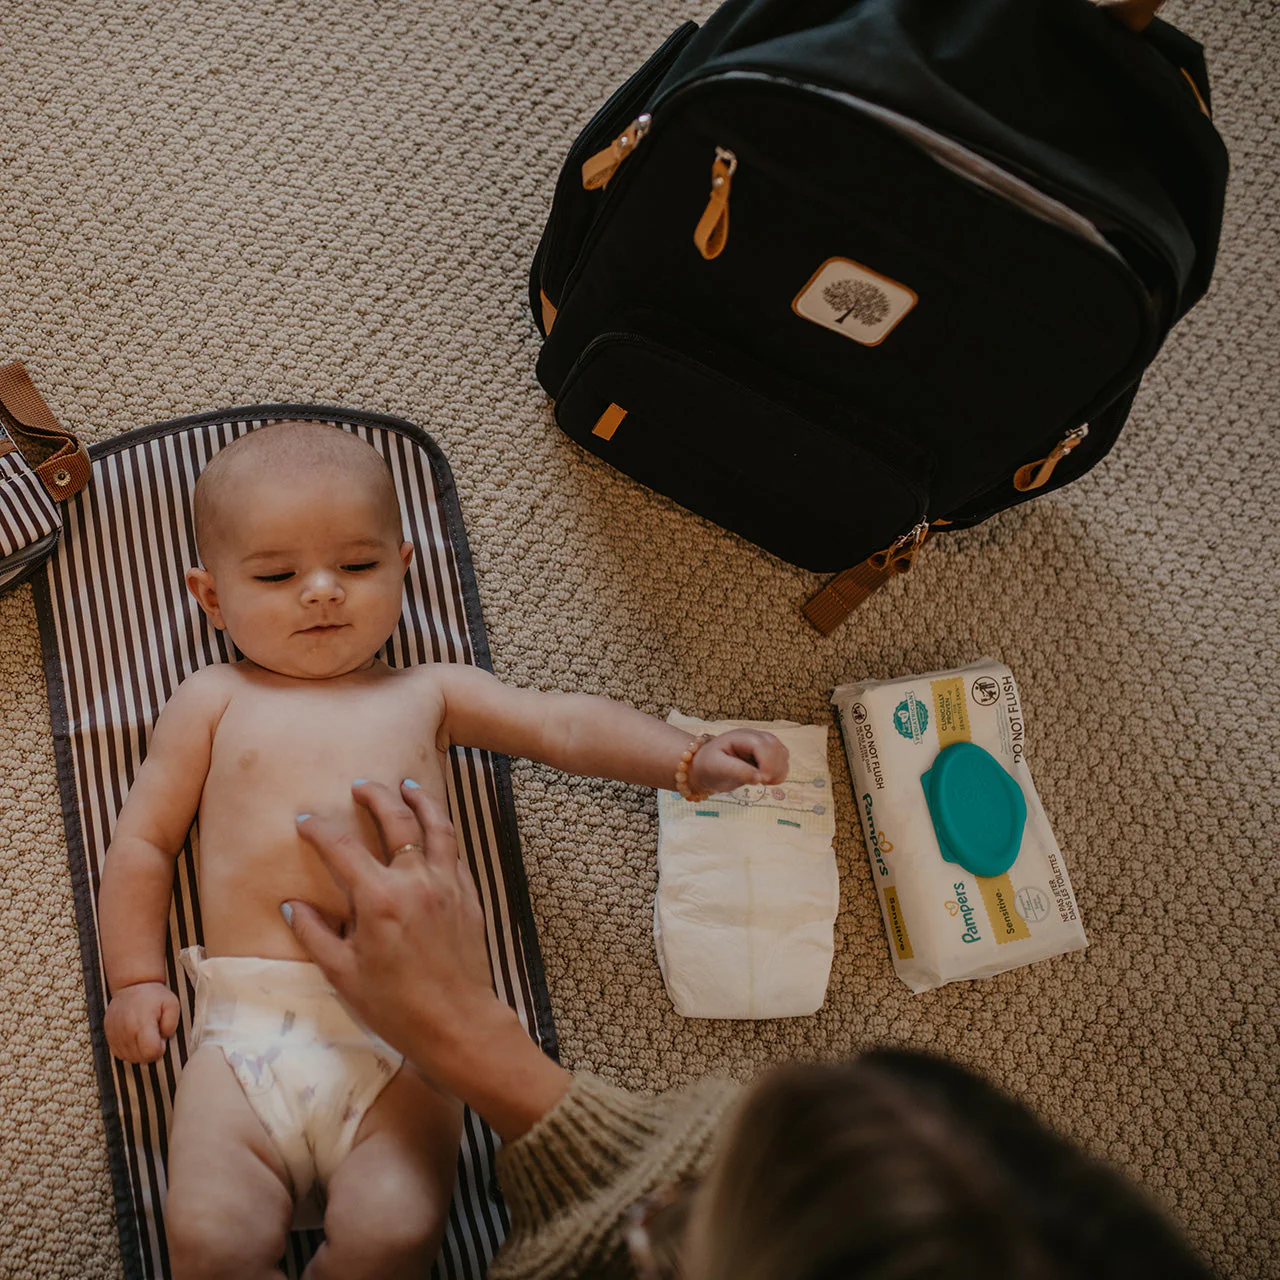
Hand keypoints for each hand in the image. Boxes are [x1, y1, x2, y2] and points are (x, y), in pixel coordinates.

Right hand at [104, 981, 178, 1062]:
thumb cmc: (154, 995)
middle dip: (151, 1051)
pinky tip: (135, 1038)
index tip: (162, 1038)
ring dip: (140, 1052)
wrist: (131, 985)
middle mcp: (126, 1031)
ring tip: (145, 1035)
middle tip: (154, 1035)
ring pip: (129, 1058)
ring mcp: (114, 1034)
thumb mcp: (172, 1004)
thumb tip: (163, 1039)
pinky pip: (119, 1054)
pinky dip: (129, 1051)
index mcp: (142, 1023)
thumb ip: (172, 1024)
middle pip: (140, 1058)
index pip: (151, 1052)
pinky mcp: (108, 1035)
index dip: (160, 1049)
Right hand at [286, 782, 501, 1084]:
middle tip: (361, 784)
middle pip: (396, 820)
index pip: (342, 848)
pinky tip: (434, 830)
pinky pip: (454, 852)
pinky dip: (441, 833)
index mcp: (379, 898)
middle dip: (376, 797)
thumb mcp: (343, 974)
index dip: (320, 830)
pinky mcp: (469, 895)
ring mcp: (448, 884)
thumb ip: (316, 934)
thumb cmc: (396, 1006)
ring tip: (408, 785)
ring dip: (420, 801)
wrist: (458, 1023)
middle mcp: (416, 880)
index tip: (305, 820)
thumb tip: (292, 906)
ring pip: (437, 826)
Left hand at [689, 729, 789, 795]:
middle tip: (761, 782)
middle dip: (774, 767)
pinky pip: (782, 761)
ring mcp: (762, 744)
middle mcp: (754, 737)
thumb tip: (759, 777)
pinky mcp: (767, 754)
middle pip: (775, 746)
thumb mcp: (716, 768)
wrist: (706, 768)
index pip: (761, 744)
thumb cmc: (708, 766)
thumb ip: (737, 771)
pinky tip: (767, 779)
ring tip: (763, 781)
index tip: (762, 779)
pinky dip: (780, 772)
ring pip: (782, 753)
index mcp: (739, 737)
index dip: (767, 762)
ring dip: (778, 770)